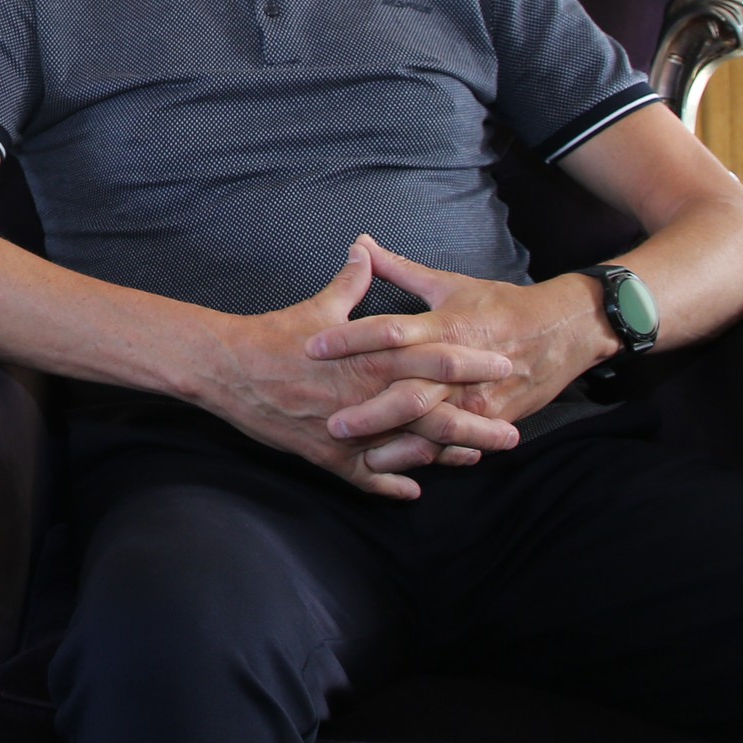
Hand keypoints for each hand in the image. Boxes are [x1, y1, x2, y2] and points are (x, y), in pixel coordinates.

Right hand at [184, 242, 523, 498]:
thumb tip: (365, 251)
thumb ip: (351, 282)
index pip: (436, 359)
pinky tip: (413, 491)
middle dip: (477, 424)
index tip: (504, 364)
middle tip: (513, 434)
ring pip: (411, 451)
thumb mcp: (319, 306)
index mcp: (373, 356)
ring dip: (444, 457)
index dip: (473, 364)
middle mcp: (370, 396)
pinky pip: (368, 478)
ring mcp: (352, 430)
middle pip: (437, 413)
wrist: (229, 369)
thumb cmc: (275, 336)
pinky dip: (392, 485)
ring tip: (474, 461)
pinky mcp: (328, 455)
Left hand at [307, 236, 613, 434]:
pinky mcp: (493, 418)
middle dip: (370, 410)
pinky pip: (457, 443)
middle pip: (409, 391)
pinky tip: (400, 468)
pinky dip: (430, 457)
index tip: (313, 346)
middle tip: (330, 421)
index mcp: (445, 326)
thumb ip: (399, 269)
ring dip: (396, 442)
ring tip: (360, 453)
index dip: (350, 338)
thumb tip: (361, 244)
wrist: (564, 330)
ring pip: (432, 426)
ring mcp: (478, 397)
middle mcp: (459, 365)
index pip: (390, 331)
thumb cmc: (500, 304)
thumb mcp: (449, 284)